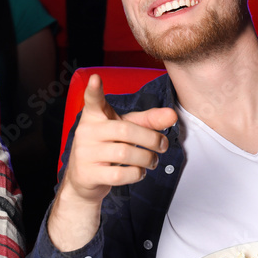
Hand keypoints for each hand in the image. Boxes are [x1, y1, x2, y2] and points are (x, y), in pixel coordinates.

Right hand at [48, 75, 176, 250]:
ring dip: (147, 159)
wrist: (84, 179)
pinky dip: (136, 174)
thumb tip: (173, 115)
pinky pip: (119, 175)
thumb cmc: (107, 146)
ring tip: (152, 161)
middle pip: (125, 130)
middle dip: (151, 139)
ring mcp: (85, 153)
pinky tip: (139, 172)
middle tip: (163, 145)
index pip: (93, 100)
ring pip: (124, 154)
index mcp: (94, 116)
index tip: (96, 79)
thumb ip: (148, 121)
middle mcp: (87, 132)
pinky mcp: (88, 174)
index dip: (94, 90)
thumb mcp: (125, 128)